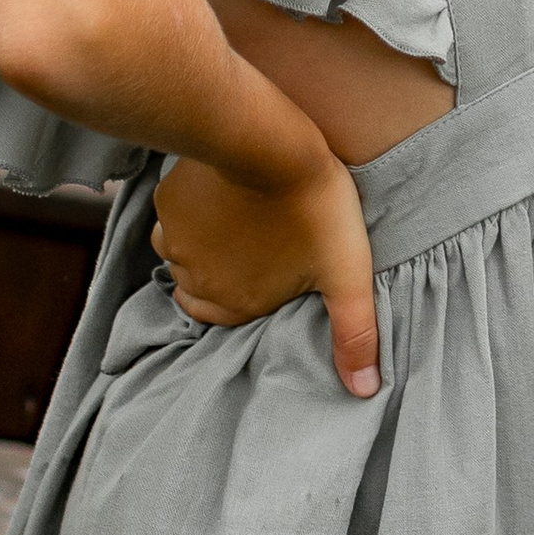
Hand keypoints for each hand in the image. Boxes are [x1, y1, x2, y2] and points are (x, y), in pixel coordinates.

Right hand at [152, 145, 381, 396]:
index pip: (219, 318)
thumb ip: (354, 335)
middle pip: (197, 287)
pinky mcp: (168, 202)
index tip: (256, 280)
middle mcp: (196, 279)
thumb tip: (365, 390)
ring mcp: (177, 240)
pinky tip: (220, 192)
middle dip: (217, 275)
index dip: (237, 300)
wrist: (273, 144)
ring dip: (201, 244)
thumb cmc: (315, 208)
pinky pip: (173, 215)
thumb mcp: (348, 276)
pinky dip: (191, 209)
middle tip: (249, 249)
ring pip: (181, 252)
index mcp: (235, 304)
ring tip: (236, 220)